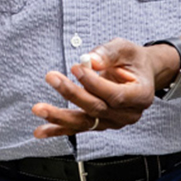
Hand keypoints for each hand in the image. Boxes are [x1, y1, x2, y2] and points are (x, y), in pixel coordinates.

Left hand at [31, 38, 158, 137]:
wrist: (139, 73)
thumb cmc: (133, 60)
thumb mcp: (125, 49)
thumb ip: (108, 53)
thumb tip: (89, 61)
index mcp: (141, 95)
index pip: (115, 95)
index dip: (94, 83)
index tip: (76, 67)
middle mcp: (129, 114)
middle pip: (97, 109)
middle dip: (72, 93)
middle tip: (52, 77)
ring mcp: (113, 122)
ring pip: (85, 122)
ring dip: (59, 116)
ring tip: (39, 109)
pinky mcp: (99, 124)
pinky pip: (78, 128)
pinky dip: (58, 129)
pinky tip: (41, 131)